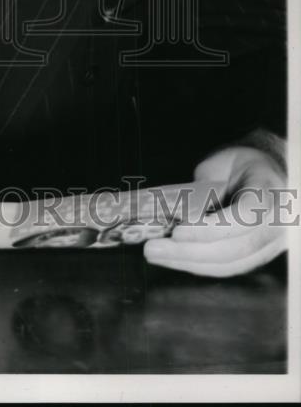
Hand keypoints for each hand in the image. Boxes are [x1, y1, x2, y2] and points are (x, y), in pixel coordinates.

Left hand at [144, 144, 287, 277]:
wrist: (268, 170)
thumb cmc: (242, 162)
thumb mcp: (222, 162)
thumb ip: (204, 185)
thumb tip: (177, 210)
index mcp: (268, 191)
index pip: (243, 216)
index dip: (210, 228)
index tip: (178, 231)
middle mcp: (276, 223)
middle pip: (235, 248)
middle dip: (190, 252)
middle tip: (154, 249)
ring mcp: (271, 243)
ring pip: (230, 263)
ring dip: (190, 263)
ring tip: (158, 255)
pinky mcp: (259, 256)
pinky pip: (229, 266)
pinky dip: (199, 264)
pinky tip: (175, 259)